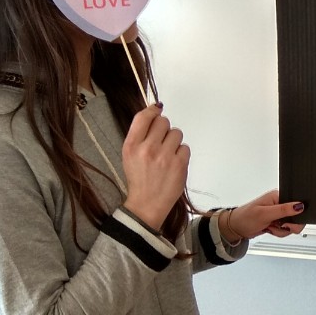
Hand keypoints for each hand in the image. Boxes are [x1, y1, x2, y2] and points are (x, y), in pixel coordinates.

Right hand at [122, 104, 189, 229]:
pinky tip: (174, 163)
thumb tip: (155, 113)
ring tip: (167, 154)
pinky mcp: (180, 164)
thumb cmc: (139, 178)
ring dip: (174, 141)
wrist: (147, 203)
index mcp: (131, 145)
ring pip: (177, 133)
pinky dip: (181, 154)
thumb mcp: (129, 155)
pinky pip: (185, 147)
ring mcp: (165, 156)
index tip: (157, 111)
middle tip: (161, 141)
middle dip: (164, 129)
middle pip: (163, 122)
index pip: (143, 117)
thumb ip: (140, 135)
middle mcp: (147, 149)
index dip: (152, 111)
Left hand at [219, 191, 305, 242]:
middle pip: (297, 216)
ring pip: (292, 225)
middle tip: (279, 226)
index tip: (287, 222)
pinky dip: (279, 232)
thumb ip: (283, 210)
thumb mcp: (265, 214)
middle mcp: (280, 203)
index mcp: (278, 196)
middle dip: (288, 225)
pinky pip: (286, 229)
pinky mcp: (277, 221)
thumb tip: (300, 205)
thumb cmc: (245, 217)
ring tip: (271, 226)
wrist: (236, 228)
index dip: (297, 215)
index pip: (297, 204)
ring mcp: (279, 213)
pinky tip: (270, 229)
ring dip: (282, 230)